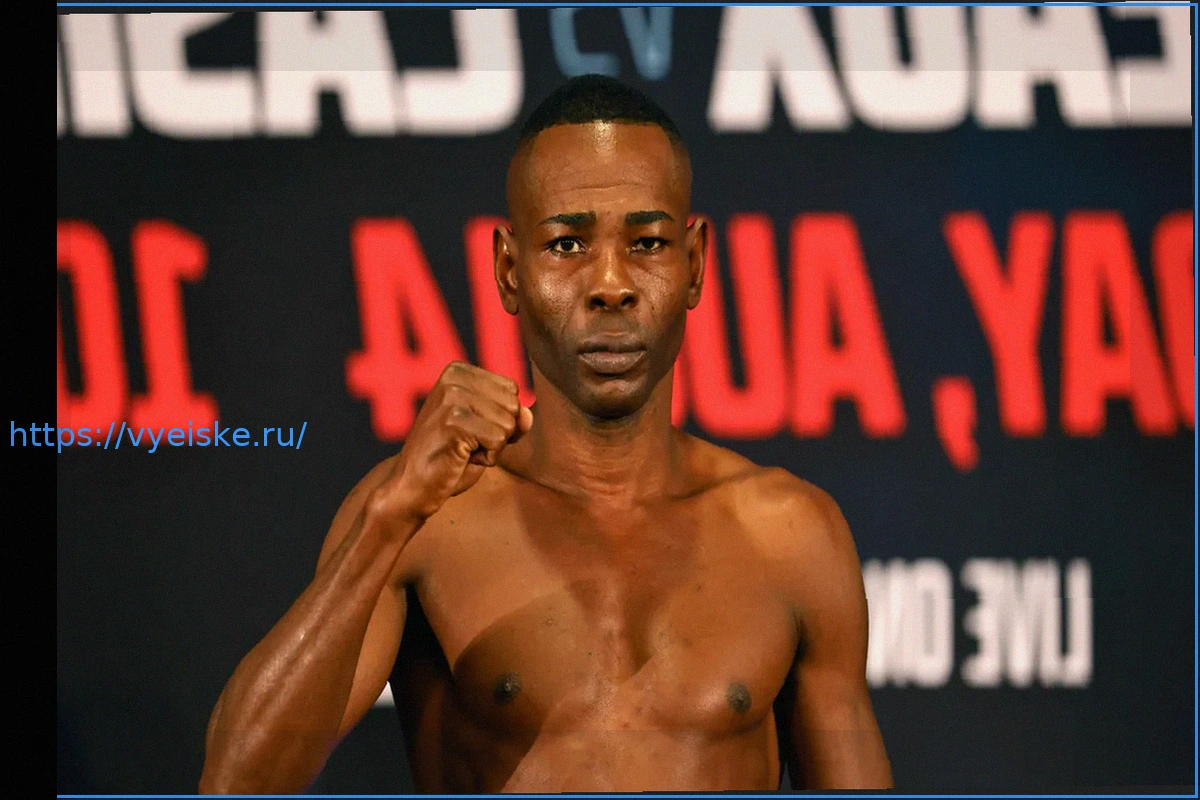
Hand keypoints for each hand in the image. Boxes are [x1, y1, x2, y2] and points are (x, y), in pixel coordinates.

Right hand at [369, 362, 532, 527]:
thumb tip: (528, 415)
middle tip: (465, 443)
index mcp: (458, 371)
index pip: (512, 390)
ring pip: (509, 424)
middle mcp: (454, 378)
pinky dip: (487, 458)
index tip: (471, 430)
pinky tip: (460, 458)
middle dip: (499, 432)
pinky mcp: (454, 422)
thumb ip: (511, 418)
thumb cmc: (450, 457)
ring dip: (492, 447)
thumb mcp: (486, 430)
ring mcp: (452, 398)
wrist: (412, 485)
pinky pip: (498, 441)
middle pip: (513, 405)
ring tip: (461, 450)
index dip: (500, 418)